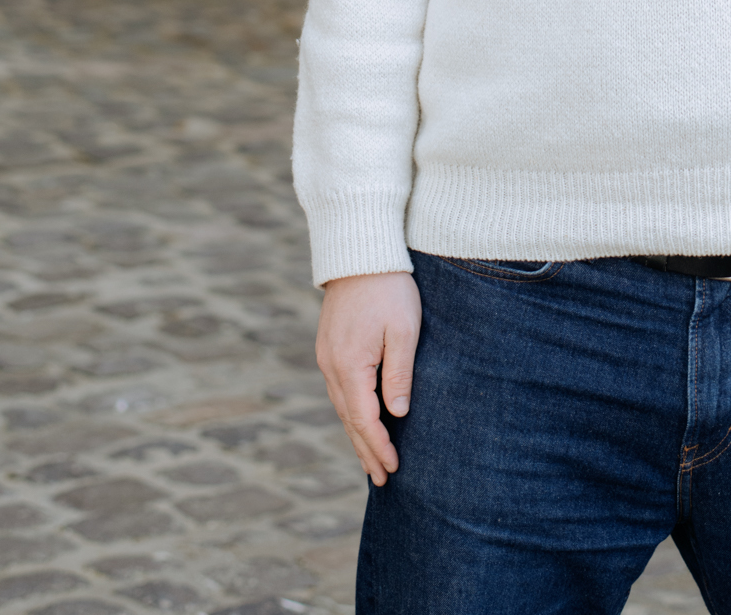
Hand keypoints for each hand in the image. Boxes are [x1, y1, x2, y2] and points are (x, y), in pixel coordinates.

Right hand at [314, 271, 421, 486]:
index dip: (378, 447)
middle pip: (348, 419)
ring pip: (342, 407)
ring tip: (371, 460)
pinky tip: (360, 420)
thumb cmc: (389, 288)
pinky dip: (351, 412)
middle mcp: (331, 366)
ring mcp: (327, 356)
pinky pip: (340, 390)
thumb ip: (398, 373)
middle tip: (382, 480)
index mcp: (349, 365)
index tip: (393, 470)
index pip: (364, 419)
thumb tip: (396, 414)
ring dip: (357, 434)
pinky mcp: (329, 346)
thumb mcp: (403, 329)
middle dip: (365, 450)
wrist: (360, 251)